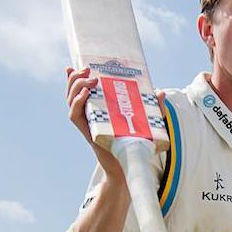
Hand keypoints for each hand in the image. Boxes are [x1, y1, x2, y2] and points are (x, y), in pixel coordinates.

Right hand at [64, 66, 165, 184]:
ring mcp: (87, 123)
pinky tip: (86, 94)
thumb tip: (160, 92)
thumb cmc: (137, 145)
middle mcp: (89, 115)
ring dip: (77, 87)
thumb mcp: (147, 122)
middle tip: (87, 69)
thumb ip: (153, 108)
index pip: (80, 91)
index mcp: (98, 110)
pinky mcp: (88, 131)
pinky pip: (75, 115)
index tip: (77, 65)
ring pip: (71, 102)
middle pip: (72, 93)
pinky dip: (77, 103)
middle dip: (76, 78)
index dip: (75, 78)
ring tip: (91, 80)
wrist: (131, 165)